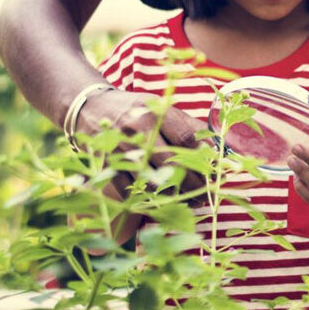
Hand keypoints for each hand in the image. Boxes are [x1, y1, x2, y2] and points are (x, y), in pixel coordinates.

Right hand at [70, 88, 209, 242]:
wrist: (90, 107)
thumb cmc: (135, 110)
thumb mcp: (161, 108)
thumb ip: (188, 126)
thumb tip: (218, 146)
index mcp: (157, 111)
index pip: (187, 138)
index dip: (203, 160)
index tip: (213, 174)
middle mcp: (138, 127)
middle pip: (171, 163)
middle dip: (191, 184)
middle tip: (202, 195)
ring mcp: (120, 147)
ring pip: (151, 181)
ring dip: (171, 196)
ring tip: (183, 201)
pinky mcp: (105, 164)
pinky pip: (130, 190)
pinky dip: (145, 199)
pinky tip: (158, 202)